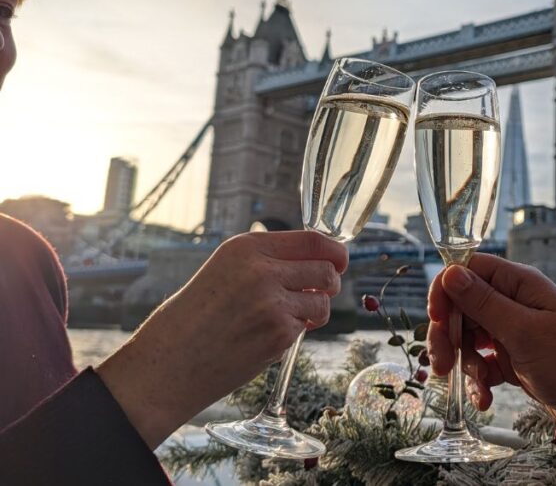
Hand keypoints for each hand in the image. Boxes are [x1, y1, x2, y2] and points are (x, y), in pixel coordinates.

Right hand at [97, 230, 347, 447]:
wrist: (167, 365)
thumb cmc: (192, 318)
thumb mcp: (224, 270)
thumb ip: (265, 260)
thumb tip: (313, 260)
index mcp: (247, 247)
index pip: (313, 240)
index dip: (334, 251)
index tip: (340, 260)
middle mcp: (262, 270)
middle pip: (326, 270)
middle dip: (330, 283)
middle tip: (320, 293)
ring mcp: (272, 304)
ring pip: (323, 302)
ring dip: (316, 311)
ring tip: (290, 317)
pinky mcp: (278, 335)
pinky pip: (305, 328)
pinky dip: (294, 333)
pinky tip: (266, 337)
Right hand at [428, 253, 555, 438]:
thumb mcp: (523, 332)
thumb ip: (484, 303)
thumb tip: (451, 273)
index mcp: (520, 285)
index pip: (469, 270)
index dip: (446, 290)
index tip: (436, 318)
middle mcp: (516, 303)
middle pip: (463, 307)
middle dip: (448, 335)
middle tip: (441, 364)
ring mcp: (515, 332)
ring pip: (470, 338)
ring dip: (464, 363)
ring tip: (476, 387)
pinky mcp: (516, 359)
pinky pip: (484, 363)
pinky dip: (480, 380)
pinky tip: (485, 399)